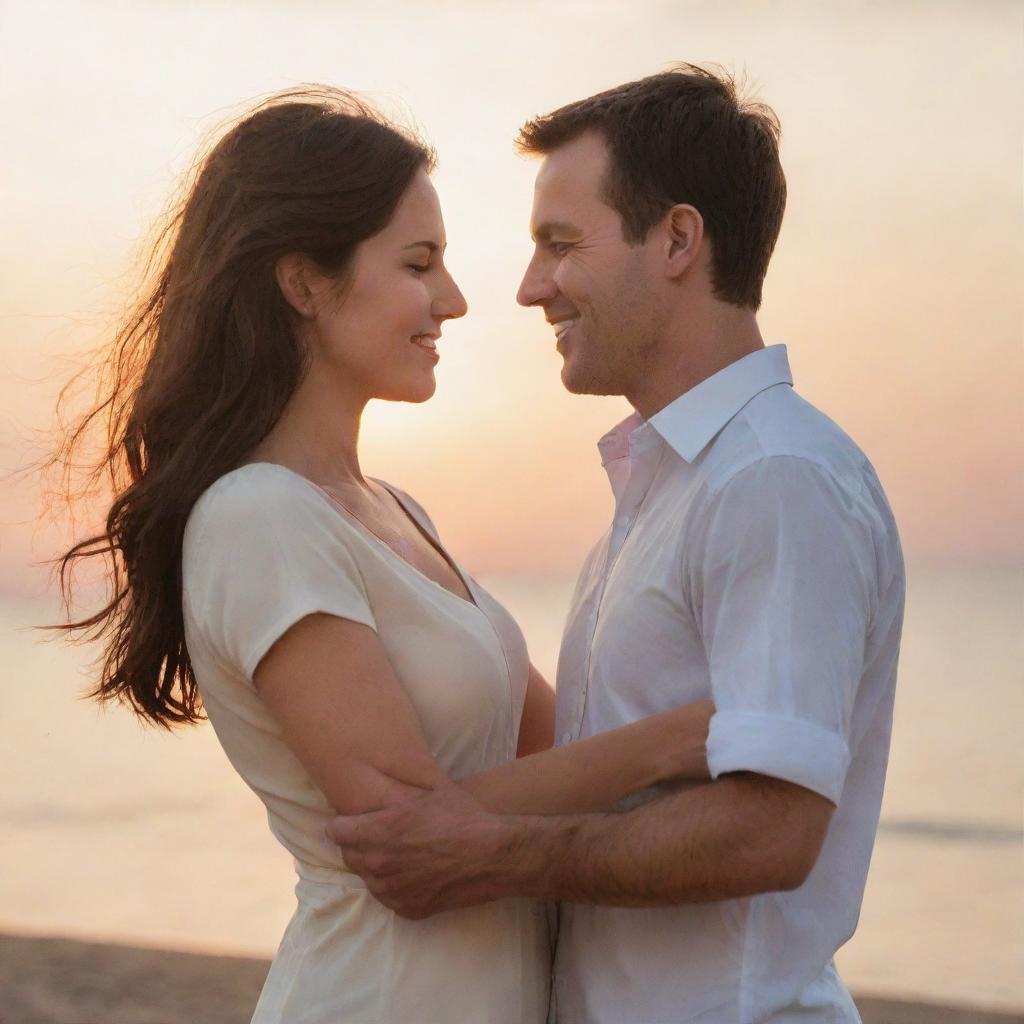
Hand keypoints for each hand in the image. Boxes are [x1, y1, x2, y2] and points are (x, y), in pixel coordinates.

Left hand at [325, 782, 520, 918]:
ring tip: (398, 854)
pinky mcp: (407, 909)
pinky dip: (394, 886)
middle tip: (376, 835)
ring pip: (368, 878)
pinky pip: (388, 897)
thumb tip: (381, 779)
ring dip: (375, 867)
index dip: (342, 824)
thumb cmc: (462, 817)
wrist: (492, 855)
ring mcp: (392, 890)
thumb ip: (397, 793)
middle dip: (358, 845)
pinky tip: (413, 873)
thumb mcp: (428, 793)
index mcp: (380, 832)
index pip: (336, 831)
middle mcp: (379, 864)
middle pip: (349, 856)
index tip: (349, 821)